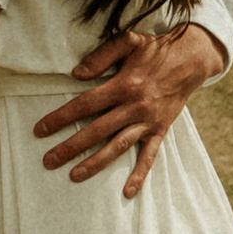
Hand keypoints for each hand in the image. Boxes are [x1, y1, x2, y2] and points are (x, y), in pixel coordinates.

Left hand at [31, 23, 224, 195]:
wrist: (192, 59)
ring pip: (118, 146)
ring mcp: (148, 121)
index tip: (40, 130)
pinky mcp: (161, 130)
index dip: (61, 118)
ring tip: (74, 176)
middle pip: (97, 130)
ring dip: (96, 163)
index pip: (85, 105)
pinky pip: (150, 156)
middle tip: (48, 161)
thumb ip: (101, 56)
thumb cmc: (156, 49)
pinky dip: (140, 174)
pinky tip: (127, 192)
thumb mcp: (129, 41)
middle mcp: (135, 106)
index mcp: (124, 85)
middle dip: (71, 147)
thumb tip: (76, 74)